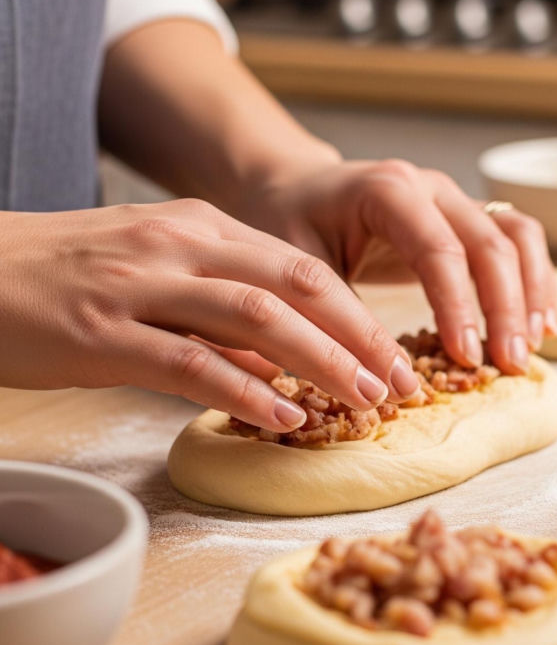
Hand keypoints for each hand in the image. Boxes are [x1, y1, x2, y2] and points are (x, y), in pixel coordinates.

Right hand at [0, 200, 426, 431]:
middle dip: (359, 336)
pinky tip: (283, 418)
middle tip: (400, 383)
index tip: (395, 356)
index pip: (303, 268)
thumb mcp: (157, 269)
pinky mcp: (103, 331)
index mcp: (201, 226)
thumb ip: (221, 305)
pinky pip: (190, 362)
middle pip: (297, 285)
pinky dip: (245, 391)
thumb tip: (284, 359)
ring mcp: (141, 285)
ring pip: (256, 317)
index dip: (359, 315)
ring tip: (362, 400)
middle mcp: (180, 244)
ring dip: (321, 361)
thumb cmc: (67, 276)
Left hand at [232, 153, 556, 374]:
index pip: (439, 249)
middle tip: (510, 364)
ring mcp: (454, 199)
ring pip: (516, 236)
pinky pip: (517, 240)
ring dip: (531, 292)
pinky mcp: (466, 218)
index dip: (458, 306)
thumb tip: (385, 379)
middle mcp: (431, 188)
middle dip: (505, 308)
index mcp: (388, 190)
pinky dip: (535, 280)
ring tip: (534, 345)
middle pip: (490, 243)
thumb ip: (340, 318)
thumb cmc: (290, 226)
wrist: (294, 188)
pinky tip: (541, 323)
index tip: (465, 356)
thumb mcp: (298, 270)